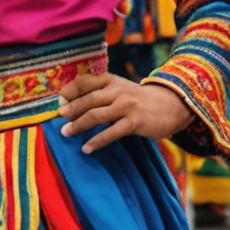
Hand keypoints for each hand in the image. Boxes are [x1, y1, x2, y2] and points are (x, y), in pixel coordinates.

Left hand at [58, 73, 190, 153]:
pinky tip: (86, 148)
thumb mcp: (119, 89)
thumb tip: (70, 106)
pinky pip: (111, 132)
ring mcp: (126, 106)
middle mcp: (118, 91)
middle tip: (59, 118)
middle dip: (71, 109)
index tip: (59, 99)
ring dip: (79, 125)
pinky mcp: (135, 122)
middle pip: (88, 99)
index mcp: (111, 80)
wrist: (171, 105)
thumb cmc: (137, 99)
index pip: (85, 81)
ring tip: (66, 133)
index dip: (70, 89)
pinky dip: (96, 141)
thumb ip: (99, 93)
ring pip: (96, 115)